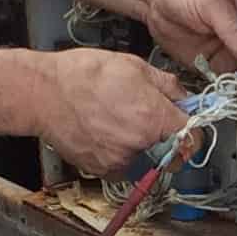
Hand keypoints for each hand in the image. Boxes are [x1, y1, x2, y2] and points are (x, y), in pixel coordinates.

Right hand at [33, 49, 189, 175]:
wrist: (42, 92)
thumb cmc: (83, 74)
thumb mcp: (134, 66)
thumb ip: (167, 86)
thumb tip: (185, 98)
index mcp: (153, 118)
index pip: (193, 137)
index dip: (195, 131)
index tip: (191, 127)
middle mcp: (139, 145)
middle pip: (168, 148)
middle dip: (164, 135)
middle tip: (145, 115)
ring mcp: (118, 161)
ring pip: (143, 156)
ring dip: (137, 142)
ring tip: (114, 117)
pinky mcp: (100, 169)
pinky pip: (120, 163)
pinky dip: (116, 150)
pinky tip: (101, 129)